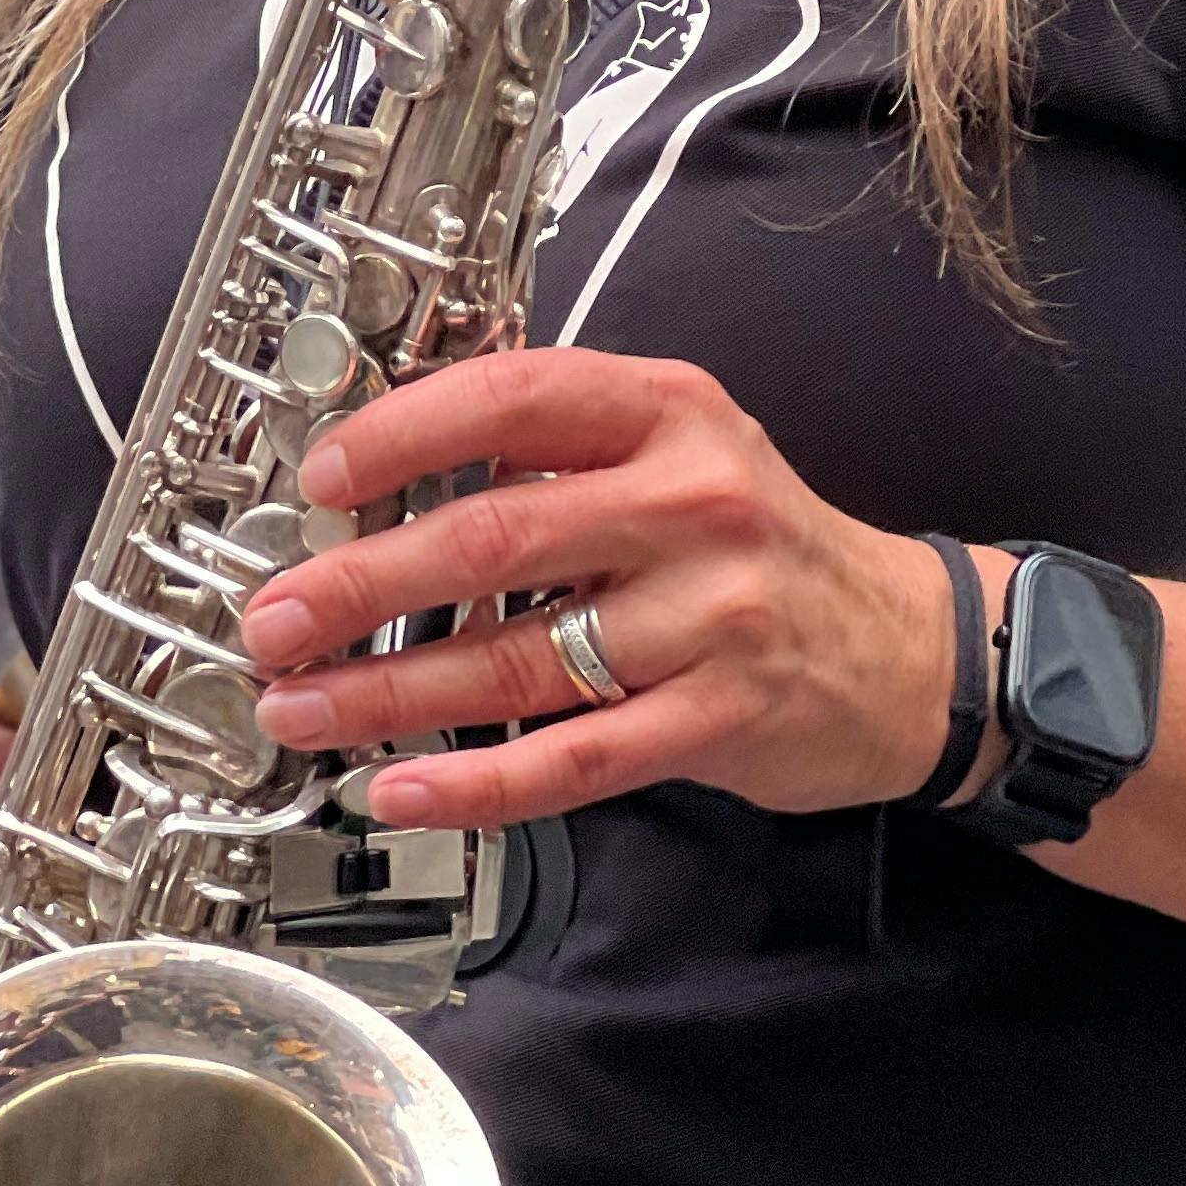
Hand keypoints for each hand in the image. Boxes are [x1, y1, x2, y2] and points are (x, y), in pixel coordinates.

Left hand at [237, 349, 966, 829]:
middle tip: (275, 618)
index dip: (405, 434)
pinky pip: (573, 758)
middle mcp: (691, 503)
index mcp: (670, 413)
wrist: (910, 649)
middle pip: (494, 538)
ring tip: (304, 708)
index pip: (515, 398)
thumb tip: (396, 473)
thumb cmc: (766, 545)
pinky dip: (477, 782)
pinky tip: (403, 788)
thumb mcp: (686, 448)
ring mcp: (708, 615)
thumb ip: (564, 448)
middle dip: (360, 584)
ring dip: (388, 690)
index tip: (324, 476)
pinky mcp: (717, 717)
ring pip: (517, 658)